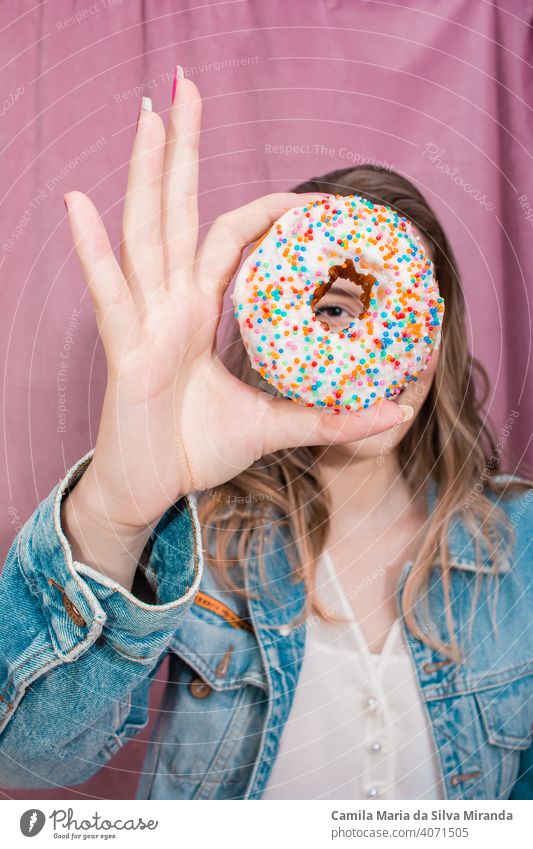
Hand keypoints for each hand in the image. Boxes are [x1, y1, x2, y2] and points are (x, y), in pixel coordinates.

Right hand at [62, 76, 405, 586]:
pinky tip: (79, 202)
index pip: (231, 238)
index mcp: (199, 310)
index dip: (266, 211)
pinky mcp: (126, 351)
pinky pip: (111, 294)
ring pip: (147, 234)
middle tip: (185, 88)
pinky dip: (93, 250)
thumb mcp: (275, 426)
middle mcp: (170, 303)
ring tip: (150, 116)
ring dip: (148, 174)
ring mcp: (145, 321)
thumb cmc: (196, 449)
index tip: (310, 197)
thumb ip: (330, 417)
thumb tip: (395, 411)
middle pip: (179, 211)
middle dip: (182, 150)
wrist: (150, 488)